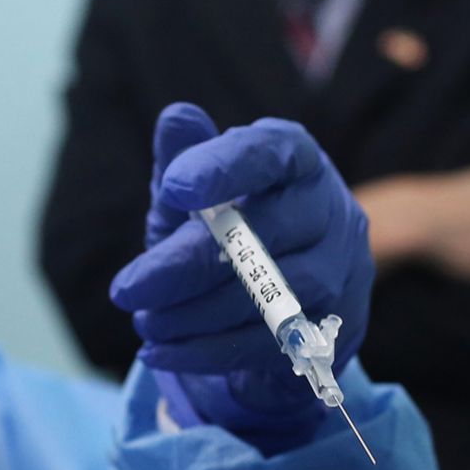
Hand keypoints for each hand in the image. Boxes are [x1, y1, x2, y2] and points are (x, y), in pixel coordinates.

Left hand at [111, 103, 374, 438]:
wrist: (279, 302)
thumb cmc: (233, 229)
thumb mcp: (200, 192)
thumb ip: (186, 156)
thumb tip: (176, 118)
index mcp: (298, 162)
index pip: (271, 154)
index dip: (224, 167)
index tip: (172, 186)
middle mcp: (332, 212)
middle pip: (266, 234)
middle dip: (186, 264)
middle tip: (127, 289)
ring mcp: (342, 273)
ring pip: (272, 295)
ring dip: (196, 314)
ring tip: (144, 322)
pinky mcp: (334, 330)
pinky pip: (271, 344)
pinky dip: (209, 351)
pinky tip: (161, 351)